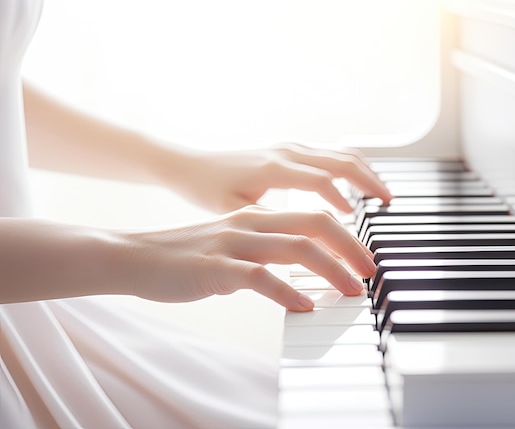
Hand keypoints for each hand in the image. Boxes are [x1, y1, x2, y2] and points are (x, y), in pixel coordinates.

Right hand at [114, 206, 375, 310]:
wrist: (136, 255)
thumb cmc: (188, 253)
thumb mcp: (233, 241)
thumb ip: (266, 247)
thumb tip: (302, 266)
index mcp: (257, 215)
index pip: (313, 215)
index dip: (346, 233)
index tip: (364, 257)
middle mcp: (250, 222)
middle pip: (314, 223)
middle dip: (350, 246)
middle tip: (370, 271)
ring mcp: (233, 242)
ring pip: (295, 247)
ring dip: (330, 269)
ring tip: (351, 291)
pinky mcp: (215, 267)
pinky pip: (259, 277)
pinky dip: (287, 291)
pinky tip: (304, 306)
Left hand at [161, 143, 392, 212]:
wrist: (190, 165)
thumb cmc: (207, 189)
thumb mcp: (233, 211)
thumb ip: (267, 223)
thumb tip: (299, 243)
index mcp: (273, 167)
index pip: (322, 180)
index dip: (343, 201)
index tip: (357, 222)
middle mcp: (286, 151)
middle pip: (341, 160)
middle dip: (369, 182)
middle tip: (389, 204)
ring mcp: (290, 146)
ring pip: (340, 152)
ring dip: (365, 171)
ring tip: (382, 195)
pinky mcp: (290, 148)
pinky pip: (331, 153)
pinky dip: (351, 167)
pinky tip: (358, 184)